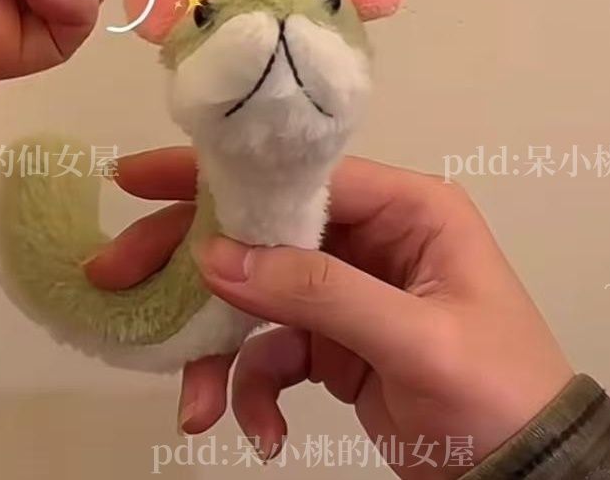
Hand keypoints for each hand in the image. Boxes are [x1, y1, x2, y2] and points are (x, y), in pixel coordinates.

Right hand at [85, 149, 573, 476]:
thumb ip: (318, 293)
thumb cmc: (496, 395)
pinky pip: (271, 354)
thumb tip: (214, 257)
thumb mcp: (417, 341)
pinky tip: (260, 434)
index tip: (136, 181)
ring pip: (254, 298)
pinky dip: (252, 391)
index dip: (215, 175)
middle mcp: (370, 237)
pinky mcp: (335, 346)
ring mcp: (347, 292)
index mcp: (404, 208)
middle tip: (113, 276)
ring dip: (216, 351)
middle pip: (259, 230)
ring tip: (193, 408)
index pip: (294, 174)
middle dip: (189, 261)